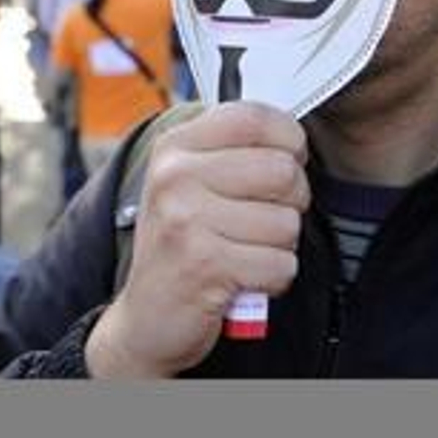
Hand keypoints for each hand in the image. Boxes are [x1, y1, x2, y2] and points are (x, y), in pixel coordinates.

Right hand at [85, 101, 308, 378]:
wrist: (145, 319)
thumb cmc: (181, 246)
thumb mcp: (190, 185)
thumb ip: (231, 153)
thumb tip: (292, 135)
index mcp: (175, 147)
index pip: (254, 118)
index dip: (289, 138)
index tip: (289, 158)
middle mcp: (175, 176)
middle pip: (282, 170)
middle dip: (292, 201)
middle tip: (264, 220)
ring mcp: (186, 219)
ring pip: (287, 222)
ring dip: (279, 247)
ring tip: (245, 252)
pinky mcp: (204, 264)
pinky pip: (280, 264)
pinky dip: (272, 279)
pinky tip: (243, 278)